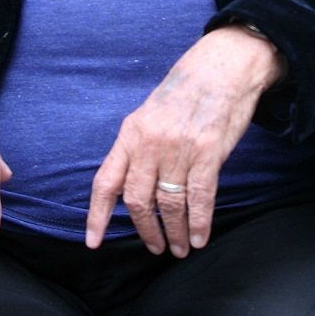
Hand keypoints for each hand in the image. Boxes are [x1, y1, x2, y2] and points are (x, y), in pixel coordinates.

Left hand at [86, 26, 283, 257]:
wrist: (221, 67)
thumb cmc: (187, 90)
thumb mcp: (150, 113)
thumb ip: (140, 145)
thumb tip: (134, 182)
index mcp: (131, 132)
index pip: (106, 181)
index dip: (97, 215)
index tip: (93, 242)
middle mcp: (150, 142)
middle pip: (137, 199)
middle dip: (145, 230)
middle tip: (155, 247)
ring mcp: (178, 148)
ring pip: (168, 204)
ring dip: (174, 232)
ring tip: (180, 248)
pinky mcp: (207, 153)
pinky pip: (198, 198)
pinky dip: (199, 223)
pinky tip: (199, 238)